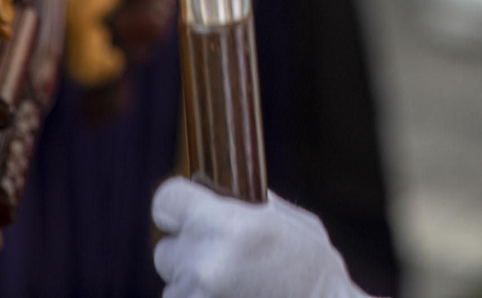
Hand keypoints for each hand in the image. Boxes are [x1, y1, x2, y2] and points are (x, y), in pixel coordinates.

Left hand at [151, 179, 370, 297]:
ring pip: (173, 286)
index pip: (166, 201)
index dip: (176, 205)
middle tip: (225, 259)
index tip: (186, 212)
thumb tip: (223, 193)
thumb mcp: (291, 224)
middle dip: (189, 252)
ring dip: (194, 285)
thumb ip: (251, 207)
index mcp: (229, 226)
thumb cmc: (316, 273)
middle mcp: (205, 264)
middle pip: (165, 250)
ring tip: (237, 288)